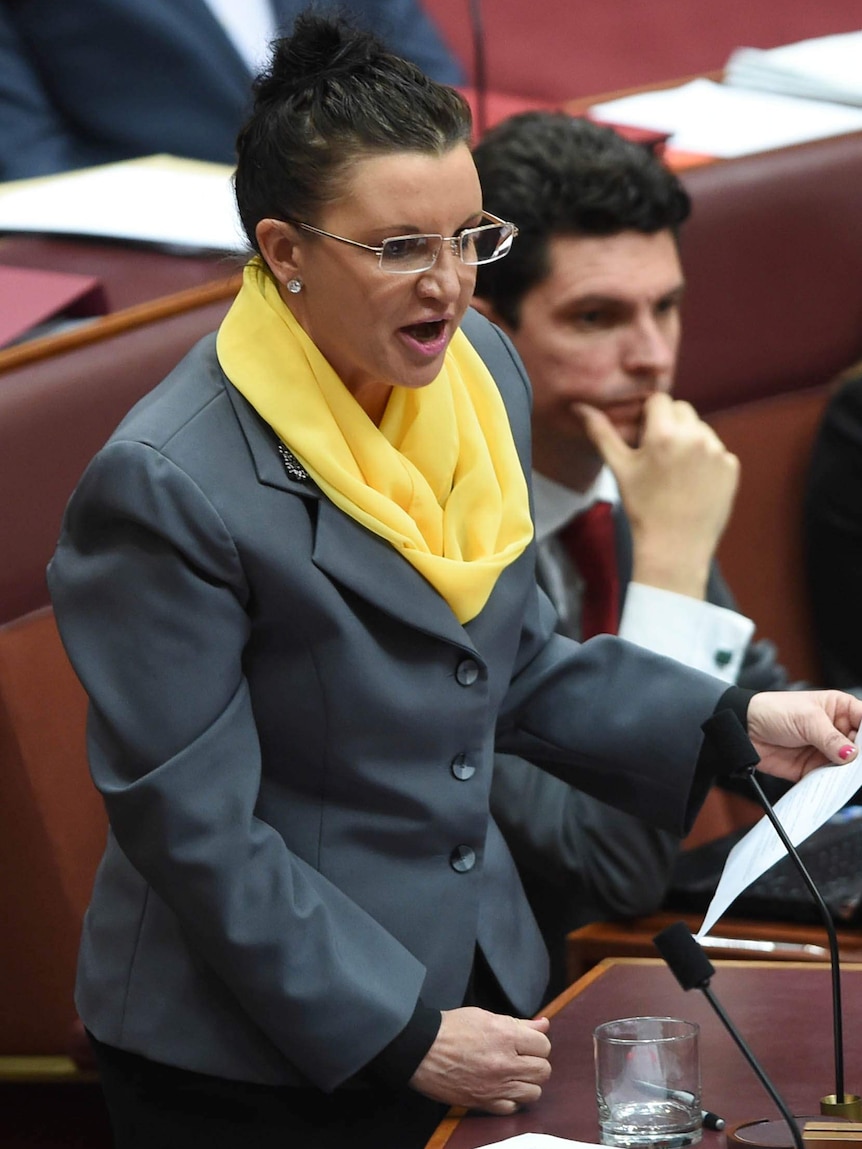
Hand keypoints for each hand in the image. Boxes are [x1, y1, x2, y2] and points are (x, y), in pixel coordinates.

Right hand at [409, 1007, 550, 1113]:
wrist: (421, 1050)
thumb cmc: (449, 1029)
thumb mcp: (484, 1015)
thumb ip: (518, 1022)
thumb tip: (543, 1024)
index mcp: (505, 1035)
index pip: (544, 1045)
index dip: (536, 1043)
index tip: (527, 1042)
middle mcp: (505, 1062)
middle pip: (543, 1070)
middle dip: (535, 1062)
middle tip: (521, 1058)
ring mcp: (496, 1086)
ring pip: (534, 1092)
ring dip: (527, 1083)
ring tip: (513, 1074)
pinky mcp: (485, 1103)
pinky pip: (514, 1108)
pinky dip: (512, 1100)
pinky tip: (502, 1088)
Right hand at [577, 393, 738, 597]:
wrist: (675, 548)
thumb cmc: (642, 508)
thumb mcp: (619, 468)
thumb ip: (601, 433)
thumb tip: (579, 407)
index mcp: (664, 434)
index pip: (659, 400)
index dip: (648, 416)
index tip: (643, 437)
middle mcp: (695, 437)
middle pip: (682, 410)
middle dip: (670, 425)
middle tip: (658, 455)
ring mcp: (717, 452)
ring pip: (700, 429)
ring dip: (688, 441)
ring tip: (675, 472)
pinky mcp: (731, 467)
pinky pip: (717, 451)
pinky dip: (706, 461)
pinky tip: (692, 483)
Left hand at [747, 690, 860, 780]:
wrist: (744, 729)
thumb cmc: (773, 710)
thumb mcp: (806, 719)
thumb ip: (831, 738)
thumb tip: (851, 754)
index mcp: (840, 709)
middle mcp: (836, 730)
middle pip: (861, 746)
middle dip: (861, 757)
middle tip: (857, 764)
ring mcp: (826, 750)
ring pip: (848, 765)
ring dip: (849, 772)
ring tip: (848, 776)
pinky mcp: (814, 768)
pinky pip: (829, 779)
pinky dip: (832, 783)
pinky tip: (834, 784)